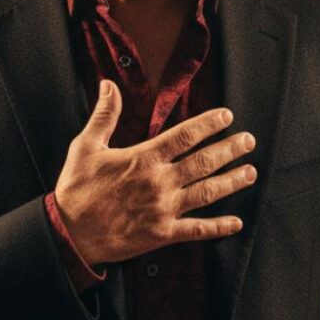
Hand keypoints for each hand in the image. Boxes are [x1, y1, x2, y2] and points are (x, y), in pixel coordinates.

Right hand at [53, 79, 256, 266]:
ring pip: (207, 192)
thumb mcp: (85, 146)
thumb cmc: (76, 190)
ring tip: (251, 173)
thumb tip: (107, 85)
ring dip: (232, 181)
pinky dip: (219, 227)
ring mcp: (163, 210)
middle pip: (204, 161)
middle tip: (248, 141)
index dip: (209, 124)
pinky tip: (236, 222)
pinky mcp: (162, 234)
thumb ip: (104, 115)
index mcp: (143, 158)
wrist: (69, 234)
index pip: (185, 135)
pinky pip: (197, 230)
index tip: (227, 116)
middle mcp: (159, 182)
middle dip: (230, 149)